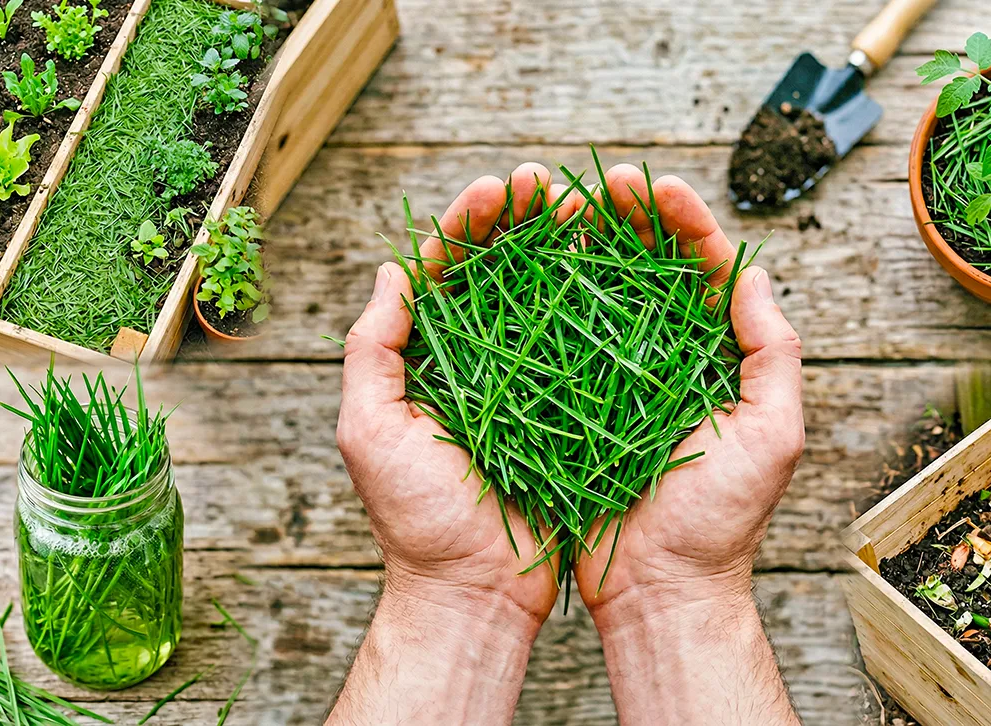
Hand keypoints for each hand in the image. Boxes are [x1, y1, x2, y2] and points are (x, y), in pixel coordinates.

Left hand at [330, 164, 561, 724]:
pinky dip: (599, 309)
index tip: (500, 188)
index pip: (446, 272)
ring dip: (563, 251)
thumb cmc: (416, 521)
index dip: (470, 224)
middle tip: (547, 182)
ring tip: (589, 208)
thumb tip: (393, 273)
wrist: (475, 593)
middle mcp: (476, 364)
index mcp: (426, 360)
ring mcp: (524, 386)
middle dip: (520, 221)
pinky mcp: (566, 413)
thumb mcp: (371, 432)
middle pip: (499, 274)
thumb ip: (372, 353)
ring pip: (545, 302)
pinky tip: (619, 273)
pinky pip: (583, 352)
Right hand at [565, 165, 805, 724]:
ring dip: (582, 248)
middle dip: (629, 219)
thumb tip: (753, 275)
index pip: (703, 271)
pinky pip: (557, 347)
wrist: (658, 591)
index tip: (654, 185)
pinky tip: (524, 269)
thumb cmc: (720, 521)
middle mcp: (667, 361)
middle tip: (604, 181)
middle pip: (648, 272)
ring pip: (599, 299)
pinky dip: (543, 305)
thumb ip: (773, 354)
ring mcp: (616, 383)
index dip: (681, 222)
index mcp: (717, 360)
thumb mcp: (771, 434)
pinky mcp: (572, 408)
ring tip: (557, 207)